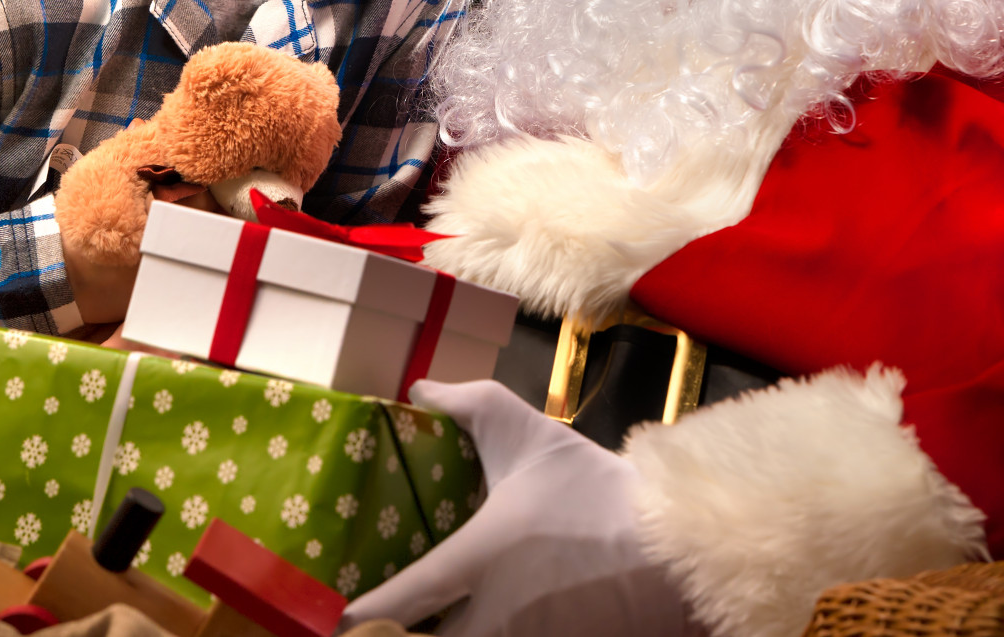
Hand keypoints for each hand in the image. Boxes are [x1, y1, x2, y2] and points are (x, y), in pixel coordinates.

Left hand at [340, 379, 691, 636]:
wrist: (674, 546)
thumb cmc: (594, 490)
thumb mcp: (528, 434)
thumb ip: (467, 405)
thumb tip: (418, 390)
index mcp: (477, 560)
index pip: (396, 603)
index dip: (354, 616)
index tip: (328, 615)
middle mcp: (493, 617)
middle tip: (375, 622)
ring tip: (414, 623)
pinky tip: (469, 624)